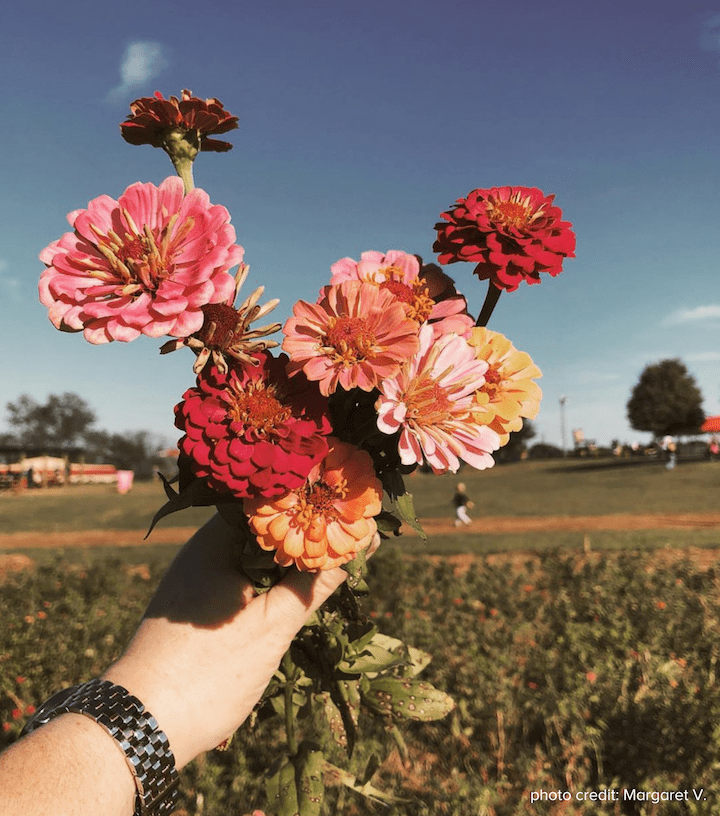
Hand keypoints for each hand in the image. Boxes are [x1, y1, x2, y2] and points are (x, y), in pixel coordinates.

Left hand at [103, 513, 349, 768]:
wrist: (141, 724)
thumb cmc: (209, 671)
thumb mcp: (273, 628)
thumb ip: (315, 584)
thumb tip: (358, 547)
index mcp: (215, 542)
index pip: (270, 500)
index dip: (310, 501)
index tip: (346, 508)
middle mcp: (201, 550)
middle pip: (262, 526)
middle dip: (303, 533)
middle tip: (347, 539)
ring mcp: (195, 576)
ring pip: (251, 554)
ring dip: (285, 561)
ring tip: (327, 567)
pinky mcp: (194, 603)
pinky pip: (237, 577)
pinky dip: (266, 582)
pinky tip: (290, 597)